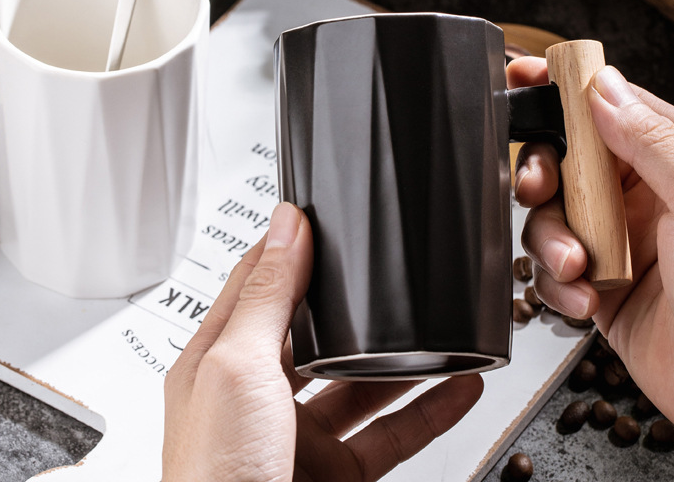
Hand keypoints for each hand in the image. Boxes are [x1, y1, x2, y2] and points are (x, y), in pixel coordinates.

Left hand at [162, 201, 482, 480]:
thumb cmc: (216, 479)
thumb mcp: (237, 366)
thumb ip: (267, 295)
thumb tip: (286, 225)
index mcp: (218, 361)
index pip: (255, 283)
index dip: (287, 248)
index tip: (320, 216)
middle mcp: (256, 396)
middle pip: (313, 332)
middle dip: (353, 306)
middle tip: (389, 272)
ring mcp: (297, 437)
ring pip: (360, 385)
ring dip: (401, 361)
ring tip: (438, 331)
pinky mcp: (335, 474)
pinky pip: (391, 434)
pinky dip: (429, 411)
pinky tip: (458, 389)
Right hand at [509, 57, 673, 425]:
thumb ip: (651, 141)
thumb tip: (603, 88)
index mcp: (669, 164)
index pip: (607, 108)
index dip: (562, 89)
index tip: (523, 73)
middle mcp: (639, 200)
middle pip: (563, 161)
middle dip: (540, 172)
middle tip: (539, 185)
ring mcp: (616, 244)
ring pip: (548, 217)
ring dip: (550, 241)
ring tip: (577, 265)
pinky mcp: (597, 290)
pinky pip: (549, 272)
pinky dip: (555, 285)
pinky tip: (584, 298)